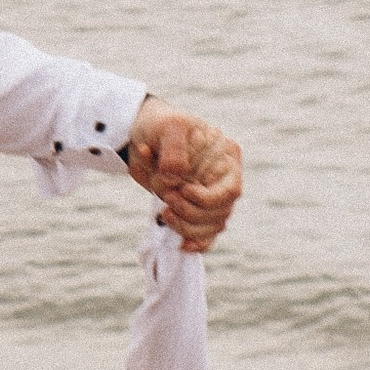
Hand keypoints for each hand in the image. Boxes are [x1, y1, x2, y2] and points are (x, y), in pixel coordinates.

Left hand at [127, 101, 242, 247]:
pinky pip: (205, 235)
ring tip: (164, 213)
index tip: (182, 191)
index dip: (206, 199)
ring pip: (212, 226)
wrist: (139, 135)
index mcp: (226, 157)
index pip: (230, 191)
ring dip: (187, 227)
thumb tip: (176, 180)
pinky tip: (181, 244)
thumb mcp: (168, 127)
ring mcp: (209, 195)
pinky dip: (196, 242)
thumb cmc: (159, 125)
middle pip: (221, 213)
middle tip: (167, 200)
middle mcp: (222, 179)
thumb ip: (174, 151)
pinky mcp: (195, 208)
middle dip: (190, 212)